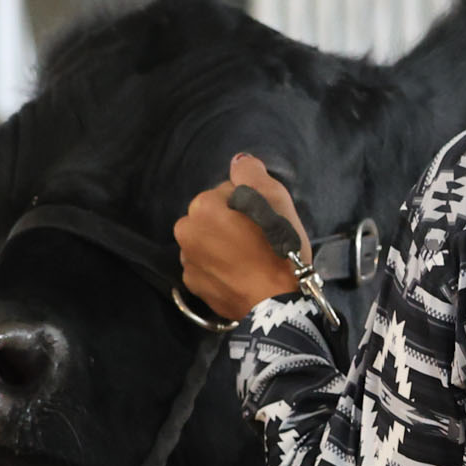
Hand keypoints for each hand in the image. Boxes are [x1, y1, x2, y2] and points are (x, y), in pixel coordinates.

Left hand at [172, 154, 309, 320]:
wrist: (276, 303)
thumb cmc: (279, 248)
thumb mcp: (276, 199)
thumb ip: (252, 172)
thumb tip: (238, 162)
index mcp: (202, 206)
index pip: (228, 192)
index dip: (251, 203)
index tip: (265, 220)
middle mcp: (186, 231)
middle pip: (214, 216)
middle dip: (231, 223)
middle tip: (259, 240)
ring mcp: (188, 261)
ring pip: (209, 241)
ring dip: (223, 245)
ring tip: (250, 259)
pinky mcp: (194, 286)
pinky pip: (207, 266)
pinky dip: (220, 268)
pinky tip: (240, 275)